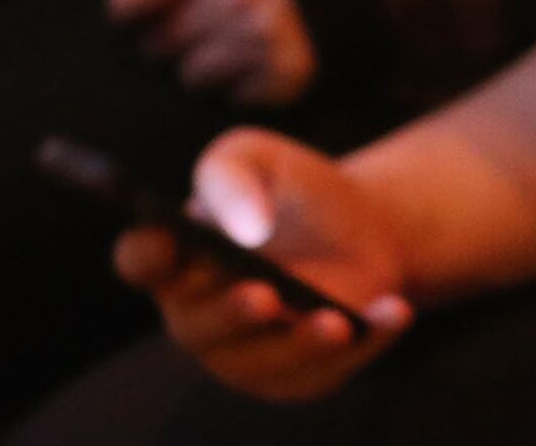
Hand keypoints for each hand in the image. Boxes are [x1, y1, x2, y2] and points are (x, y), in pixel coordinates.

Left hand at [108, 0, 319, 106]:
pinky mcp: (290, 69)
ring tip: (215, 48)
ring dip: (196, 69)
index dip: (126, 10)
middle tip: (185, 32)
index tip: (141, 10)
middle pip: (154, 44)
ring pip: (191, 74)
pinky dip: (231, 88)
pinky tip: (243, 66)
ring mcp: (269, 30)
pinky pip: (230, 96)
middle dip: (161, 43)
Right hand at [116, 129, 412, 400]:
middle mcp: (199, 316)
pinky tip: (393, 312)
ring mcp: (246, 354)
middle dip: (231, 313)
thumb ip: (233, 175)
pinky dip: (364, 343)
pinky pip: (326, 371)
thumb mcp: (260, 159)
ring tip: (336, 322)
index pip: (142, 261)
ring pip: (264, 363)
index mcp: (177, 261)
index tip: (167, 241)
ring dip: (300, 343)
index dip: (147, 254)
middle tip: (263, 294)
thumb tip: (243, 227)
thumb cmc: (294, 193)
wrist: (363, 230)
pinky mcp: (297, 376)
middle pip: (199, 327)